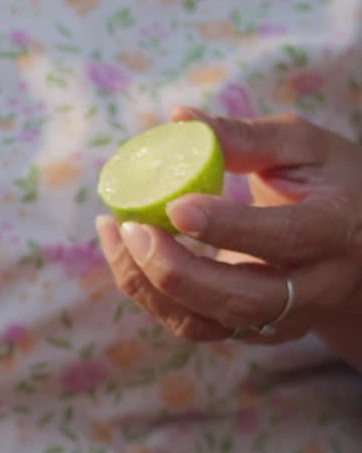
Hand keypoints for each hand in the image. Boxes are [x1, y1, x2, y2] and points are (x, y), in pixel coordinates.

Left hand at [96, 108, 361, 359]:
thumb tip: (178, 119)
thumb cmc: (328, 181)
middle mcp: (312, 288)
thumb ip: (243, 137)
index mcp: (337, 231)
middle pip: (237, 300)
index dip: (227, 227)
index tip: (176, 206)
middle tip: (130, 226)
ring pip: (202, 323)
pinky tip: (125, 249)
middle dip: (173, 269)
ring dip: (145, 283)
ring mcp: (279, 319)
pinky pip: (188, 324)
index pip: (284, 238)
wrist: (358, 244)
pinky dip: (146, 292)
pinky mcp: (248, 333)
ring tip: (115, 230)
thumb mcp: (301, 147)